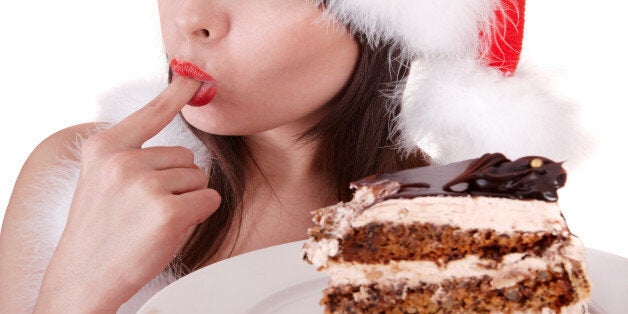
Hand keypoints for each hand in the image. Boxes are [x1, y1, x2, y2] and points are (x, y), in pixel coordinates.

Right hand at [34, 77, 220, 311]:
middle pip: (185, 156)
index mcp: (104, 149)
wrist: (85, 277)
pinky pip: (209, 199)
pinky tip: (170, 229)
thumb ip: (130, 154)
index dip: (177, 93)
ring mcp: (145, 186)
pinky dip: (199, 214)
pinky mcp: (168, 212)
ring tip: (153, 220)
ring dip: (186, 199)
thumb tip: (174, 136)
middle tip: (147, 209)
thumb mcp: (102, 179)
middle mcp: (123, 161)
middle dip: (177, 182)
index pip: (151, 114)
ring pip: (197, 178)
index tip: (195, 76)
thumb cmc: (101, 229)